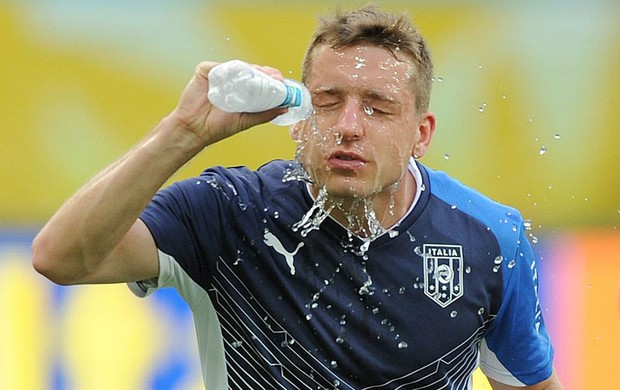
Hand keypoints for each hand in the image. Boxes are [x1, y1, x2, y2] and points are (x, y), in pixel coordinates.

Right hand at [169, 61, 288, 147]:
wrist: (195, 129)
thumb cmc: (218, 126)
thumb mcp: (246, 120)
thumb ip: (265, 114)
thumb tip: (285, 109)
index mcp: (240, 91)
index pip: (258, 80)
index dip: (270, 80)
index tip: (282, 83)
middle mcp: (230, 81)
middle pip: (250, 71)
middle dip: (264, 73)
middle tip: (275, 78)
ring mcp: (218, 75)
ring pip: (237, 67)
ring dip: (251, 69)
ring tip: (263, 75)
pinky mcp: (205, 71)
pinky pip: (220, 67)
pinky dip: (230, 69)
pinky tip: (241, 75)